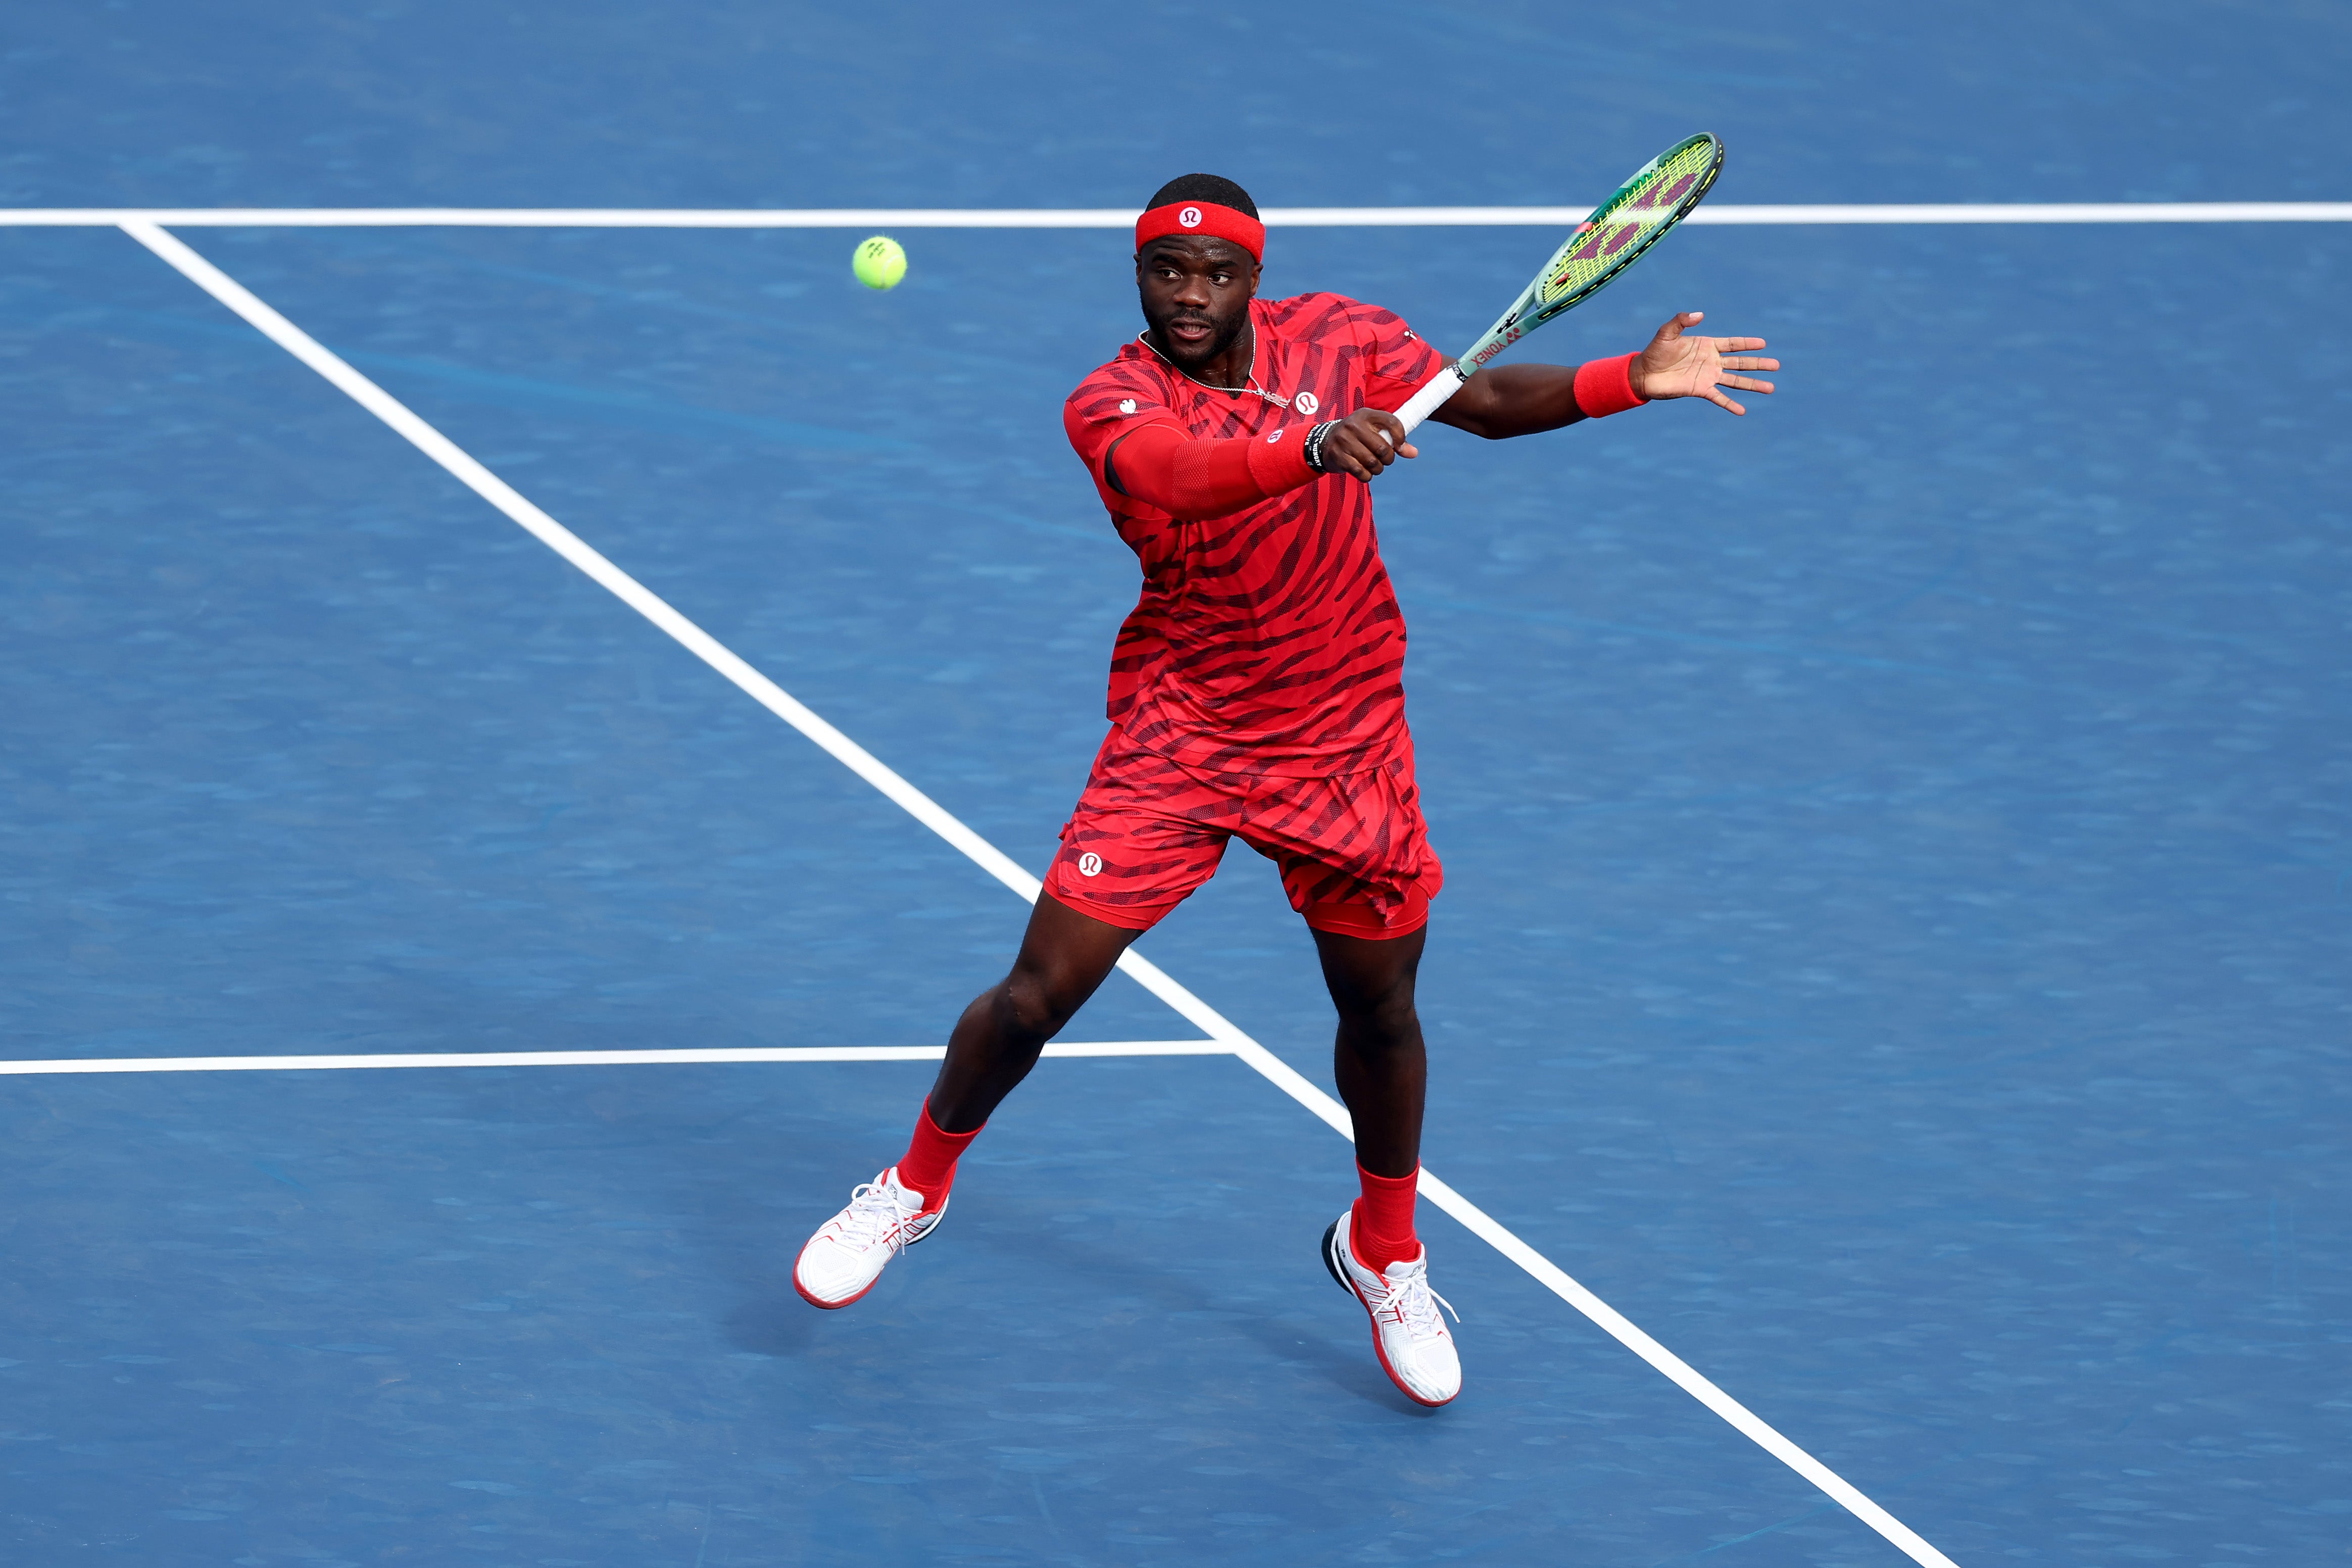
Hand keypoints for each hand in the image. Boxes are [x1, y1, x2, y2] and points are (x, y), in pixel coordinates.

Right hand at [1318, 408, 1416, 480]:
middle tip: (1384, 460)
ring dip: (1378, 469)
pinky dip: (1367, 476)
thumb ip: (1395, 441)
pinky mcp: (1338, 456)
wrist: (1325, 441)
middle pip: (1383, 448)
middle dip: (1388, 459)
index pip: (1392, 423)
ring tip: (1375, 467)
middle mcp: (1354, 425)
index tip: (1399, 447)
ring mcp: (1344, 440)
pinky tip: (1365, 473)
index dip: (1401, 437)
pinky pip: (1361, 472)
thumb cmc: (1357, 436)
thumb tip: (1414, 453)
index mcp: (1366, 415)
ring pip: (1372, 462)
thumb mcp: (1374, 431)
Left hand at [1626, 311, 1777, 414]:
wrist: (1643, 374)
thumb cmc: (1655, 352)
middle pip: (1740, 363)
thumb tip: (1699, 314)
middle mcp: (1711, 361)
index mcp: (1707, 345)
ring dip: (1752, 384)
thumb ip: (1681, 321)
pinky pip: (1719, 398)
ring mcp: (1708, 376)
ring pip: (1735, 381)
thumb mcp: (1666, 333)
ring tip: (1771, 388)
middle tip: (1777, 365)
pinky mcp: (1700, 390)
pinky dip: (1730, 404)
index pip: (1732, 344)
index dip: (1747, 343)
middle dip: (1758, 364)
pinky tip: (1743, 411)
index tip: (1764, 343)